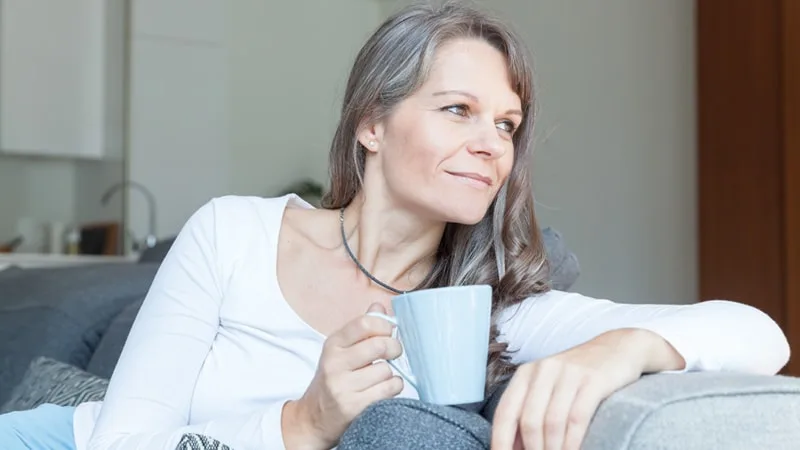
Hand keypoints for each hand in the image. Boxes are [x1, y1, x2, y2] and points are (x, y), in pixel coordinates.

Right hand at [282, 303, 403, 448]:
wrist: (313, 418)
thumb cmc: (334, 379)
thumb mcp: (340, 350)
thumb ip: (361, 328)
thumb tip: (380, 306)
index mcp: (333, 344)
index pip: (364, 323)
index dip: (384, 325)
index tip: (390, 332)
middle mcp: (334, 363)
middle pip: (379, 346)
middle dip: (394, 348)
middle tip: (393, 353)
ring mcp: (342, 386)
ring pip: (386, 371)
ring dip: (391, 374)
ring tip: (381, 377)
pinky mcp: (352, 406)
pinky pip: (388, 390)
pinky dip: (393, 388)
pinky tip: (383, 389)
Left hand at [490, 329, 664, 449]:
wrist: (618, 348)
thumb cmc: (578, 375)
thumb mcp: (548, 386)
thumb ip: (530, 411)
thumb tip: (513, 446)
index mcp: (526, 374)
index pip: (505, 412)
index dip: (501, 440)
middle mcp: (543, 370)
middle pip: (529, 421)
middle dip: (533, 449)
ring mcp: (568, 373)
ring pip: (552, 422)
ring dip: (553, 449)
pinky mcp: (593, 380)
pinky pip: (577, 418)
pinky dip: (573, 441)